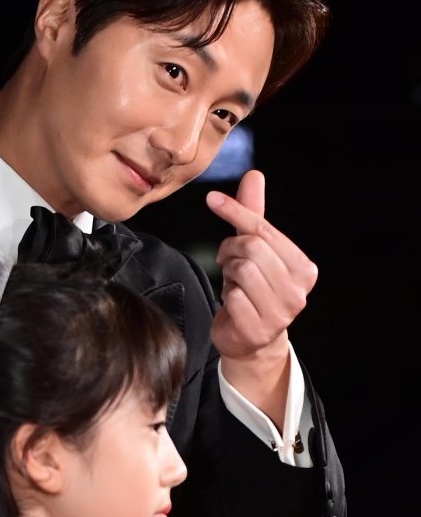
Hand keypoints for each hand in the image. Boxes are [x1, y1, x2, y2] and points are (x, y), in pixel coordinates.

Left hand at [206, 169, 317, 363]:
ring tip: (232, 281)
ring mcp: (281, 314)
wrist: (252, 341)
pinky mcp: (258, 329)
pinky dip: (225, 295)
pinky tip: (232, 302)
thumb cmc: (254, 290)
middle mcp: (298, 291)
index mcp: (304, 269)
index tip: (213, 199)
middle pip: (252, 248)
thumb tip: (254, 175)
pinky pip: (232, 296)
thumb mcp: (256, 251)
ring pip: (242, 270)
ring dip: (228, 272)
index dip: (236, 213)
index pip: (265, 231)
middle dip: (230, 248)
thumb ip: (254, 215)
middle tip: (225, 258)